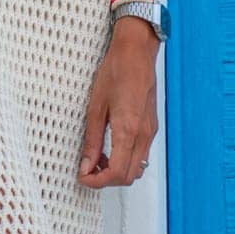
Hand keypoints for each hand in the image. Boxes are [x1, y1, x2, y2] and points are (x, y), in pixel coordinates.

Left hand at [77, 18, 159, 186]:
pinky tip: (111, 147)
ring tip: (98, 158)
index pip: (117, 173)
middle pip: (129, 176)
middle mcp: (143, 135)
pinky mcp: (151, 126)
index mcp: (128, 130)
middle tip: (88, 169)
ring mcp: (150, 131)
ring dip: (118, 170)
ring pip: (138, 168)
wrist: (136, 51)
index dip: (98, 182)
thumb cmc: (116, 71)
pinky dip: (126, 159)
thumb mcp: (96, 106)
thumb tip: (87, 164)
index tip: (83, 176)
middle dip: (107, 180)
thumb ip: (93, 139)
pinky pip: (141, 154)